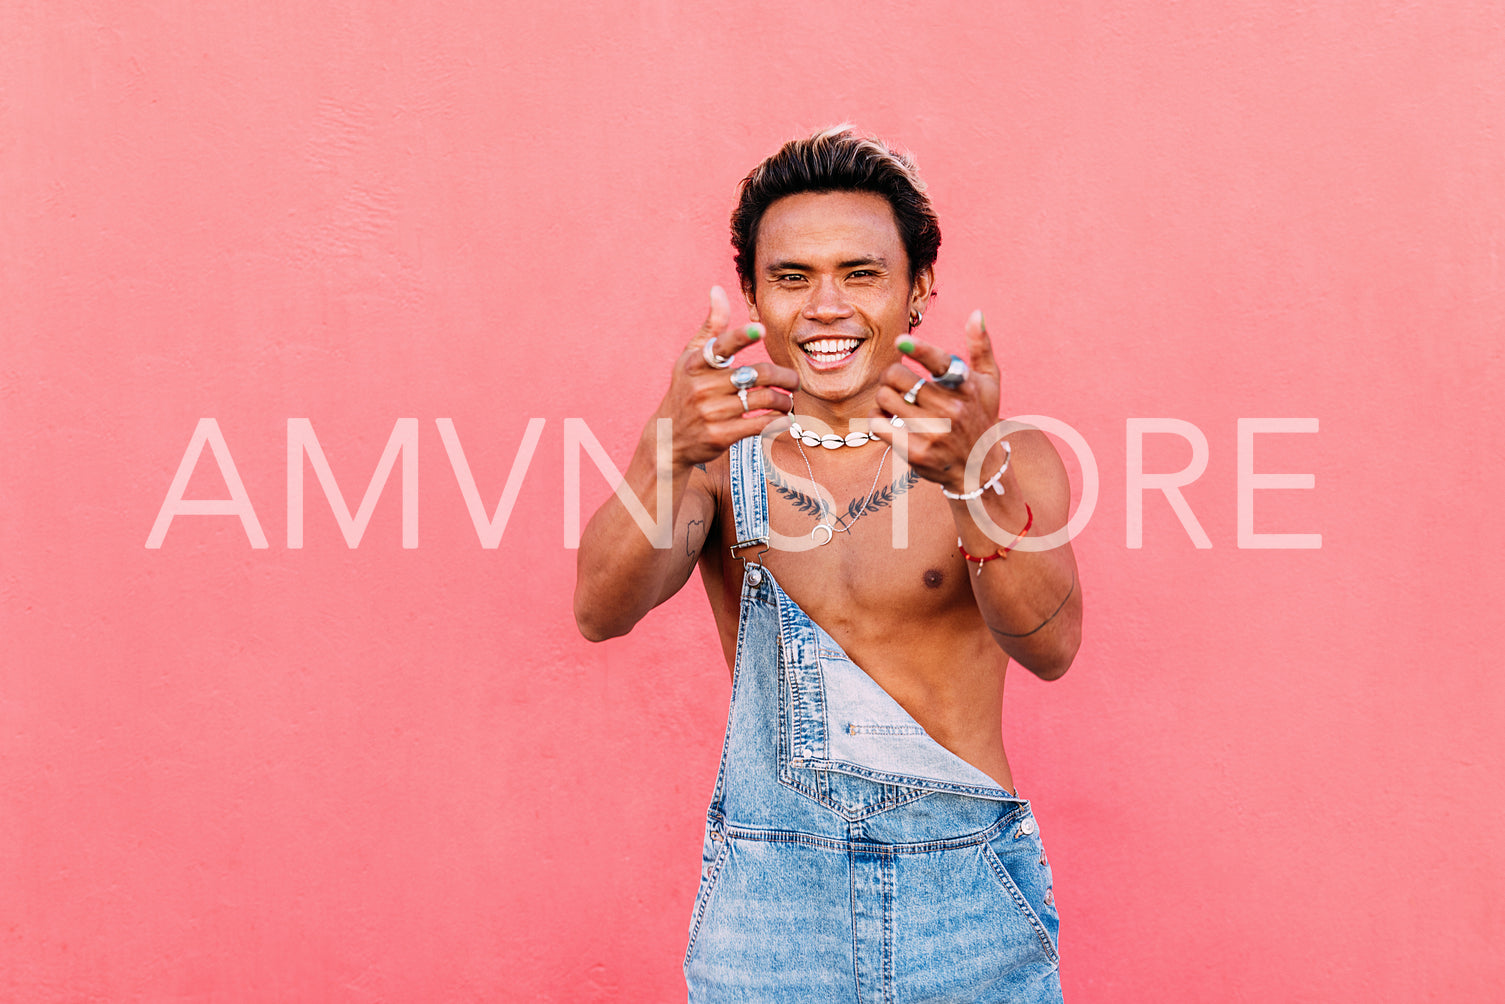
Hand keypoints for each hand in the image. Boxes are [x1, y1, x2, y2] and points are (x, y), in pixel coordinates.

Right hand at [656, 286, 799, 468]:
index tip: (761, 329)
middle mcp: (702, 387)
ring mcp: (710, 412)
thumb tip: (717, 289)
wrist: (669, 437)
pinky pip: (759, 425)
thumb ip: (711, 326)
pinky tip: (783, 418)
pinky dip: (777, 421)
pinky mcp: (720, 435)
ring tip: (788, 401)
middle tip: (794, 381)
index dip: (742, 336)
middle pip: (757, 374)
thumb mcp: (691, 358)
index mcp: (696, 364)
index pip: (721, 345)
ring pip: (763, 399)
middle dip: (784, 377)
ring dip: (784, 401)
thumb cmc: (686, 390)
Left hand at [869, 309, 1002, 491]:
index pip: (941, 363)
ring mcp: (934, 433)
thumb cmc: (980, 415)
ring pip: (885, 399)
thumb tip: (976, 313)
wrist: (979, 467)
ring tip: (894, 401)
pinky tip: (886, 418)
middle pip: (898, 377)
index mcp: (966, 386)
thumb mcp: (989, 382)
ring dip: (884, 396)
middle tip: (896, 380)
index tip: (902, 341)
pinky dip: (876, 418)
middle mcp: (952, 410)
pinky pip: (879, 425)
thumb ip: (981, 346)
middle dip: (891, 375)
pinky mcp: (916, 453)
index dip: (920, 350)